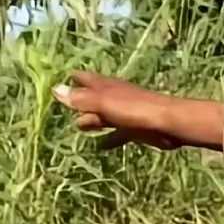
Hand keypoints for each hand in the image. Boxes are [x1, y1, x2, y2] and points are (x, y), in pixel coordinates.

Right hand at [53, 71, 223, 150]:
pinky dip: (109, 139)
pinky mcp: (136, 130)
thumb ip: (81, 99)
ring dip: (93, 121)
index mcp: (107, 88)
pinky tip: (99, 146)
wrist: (168, 123)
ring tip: (78, 127)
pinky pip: (118, 134)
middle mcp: (116, 98)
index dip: (75, 78)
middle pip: (94, 99)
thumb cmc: (135, 109)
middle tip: (64, 106)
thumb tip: (55, 89)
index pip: (87, 79)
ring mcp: (126, 114)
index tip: (62, 76)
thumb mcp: (103, 103)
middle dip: (80, 102)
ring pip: (105, 117)